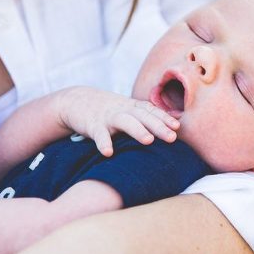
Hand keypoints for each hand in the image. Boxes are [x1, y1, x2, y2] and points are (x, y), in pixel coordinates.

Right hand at [53, 87, 179, 155]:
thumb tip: (170, 129)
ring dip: (137, 130)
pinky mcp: (92, 125)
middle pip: (143, 116)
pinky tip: (108, 153)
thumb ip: (145, 117)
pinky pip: (99, 134)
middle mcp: (123, 110)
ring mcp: (108, 117)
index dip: (164, 118)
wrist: (76, 101)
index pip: (151, 111)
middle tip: (171, 138)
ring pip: (125, 122)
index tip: (177, 127)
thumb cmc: (108, 110)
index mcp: (133, 107)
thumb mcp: (127, 110)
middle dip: (158, 126)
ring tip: (148, 140)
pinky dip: (103, 142)